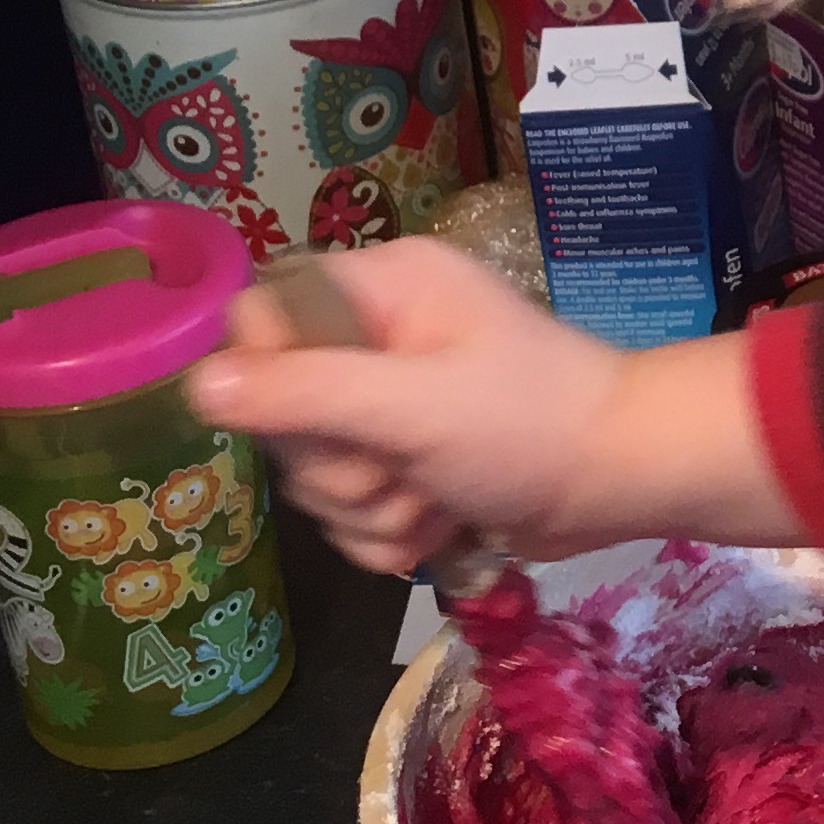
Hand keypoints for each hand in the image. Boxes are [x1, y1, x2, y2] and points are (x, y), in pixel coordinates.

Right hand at [184, 240, 678, 576]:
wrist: (624, 481)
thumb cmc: (531, 424)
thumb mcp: (414, 405)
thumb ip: (307, 392)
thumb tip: (199, 383)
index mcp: (381, 289)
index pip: (262, 317)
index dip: (268, 379)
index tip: (316, 418)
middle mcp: (377, 339)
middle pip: (282, 412)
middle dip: (340, 465)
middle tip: (404, 465)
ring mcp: (391, 407)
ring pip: (315, 475)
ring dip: (373, 507)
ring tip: (439, 496)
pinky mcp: (408, 465)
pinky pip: (351, 514)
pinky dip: (393, 534)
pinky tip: (443, 525)